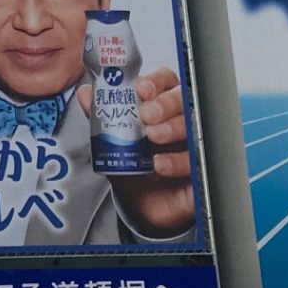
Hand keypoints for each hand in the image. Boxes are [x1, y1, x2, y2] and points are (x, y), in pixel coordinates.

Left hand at [79, 67, 195, 237]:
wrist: (144, 205)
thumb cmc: (134, 168)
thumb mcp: (114, 142)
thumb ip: (101, 116)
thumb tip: (86, 93)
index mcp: (161, 106)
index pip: (165, 82)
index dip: (155, 82)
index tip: (141, 89)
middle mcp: (181, 119)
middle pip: (184, 98)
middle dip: (165, 102)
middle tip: (147, 114)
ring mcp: (195, 141)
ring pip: (194, 124)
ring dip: (173, 127)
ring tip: (152, 136)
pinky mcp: (202, 166)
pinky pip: (197, 159)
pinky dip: (177, 160)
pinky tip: (160, 163)